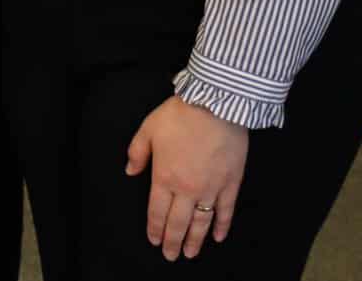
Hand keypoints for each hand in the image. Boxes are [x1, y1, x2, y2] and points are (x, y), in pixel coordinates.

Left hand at [125, 96, 247, 260]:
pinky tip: (218, 236)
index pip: (157, 211)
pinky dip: (222, 225)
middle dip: (172, 241)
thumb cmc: (180, 116)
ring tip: (190, 253)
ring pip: (202, 222)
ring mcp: (211, 188)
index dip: (155, 228)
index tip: (154, 240)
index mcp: (164, 177)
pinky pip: (226, 210)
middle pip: (178, 222)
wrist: (216, 106)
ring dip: (195, 240)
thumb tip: (130, 171)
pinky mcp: (231, 183)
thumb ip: (137, 153)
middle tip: (170, 256)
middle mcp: (187, 188)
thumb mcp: (148, 130)